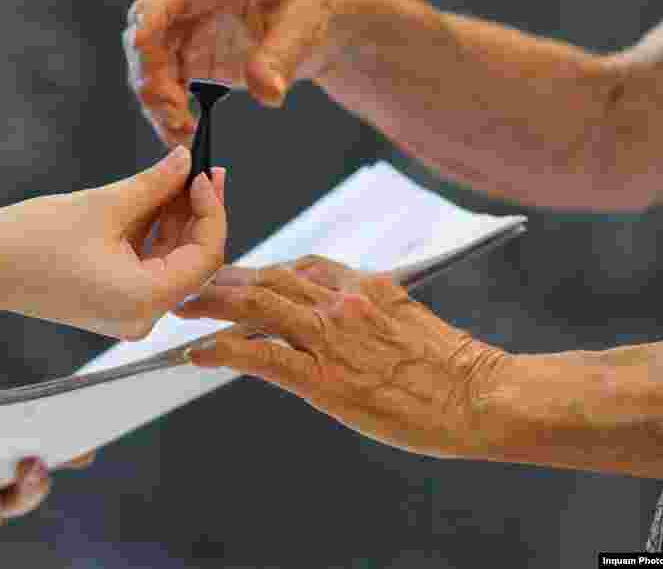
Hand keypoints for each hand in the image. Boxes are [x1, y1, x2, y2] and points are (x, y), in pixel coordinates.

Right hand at [0, 146, 226, 339]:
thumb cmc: (33, 240)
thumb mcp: (104, 206)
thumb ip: (155, 184)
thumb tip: (186, 160)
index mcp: (145, 300)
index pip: (206, 256)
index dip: (213, 211)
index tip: (205, 173)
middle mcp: (143, 316)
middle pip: (192, 260)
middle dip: (198, 213)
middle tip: (202, 168)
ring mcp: (128, 312)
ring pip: (171, 261)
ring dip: (177, 219)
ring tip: (179, 175)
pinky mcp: (113, 301)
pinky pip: (148, 266)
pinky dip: (154, 234)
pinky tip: (157, 198)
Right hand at [123, 0, 344, 145]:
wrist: (318, 31)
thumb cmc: (312, 14)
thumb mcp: (304, 30)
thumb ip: (281, 59)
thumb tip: (267, 93)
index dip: (151, 16)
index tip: (140, 45)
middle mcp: (196, 7)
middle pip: (150, 35)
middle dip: (151, 75)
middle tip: (173, 112)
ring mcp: (191, 36)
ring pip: (152, 67)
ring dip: (157, 102)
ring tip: (181, 133)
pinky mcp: (194, 63)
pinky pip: (167, 88)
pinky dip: (170, 113)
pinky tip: (185, 134)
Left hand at [177, 256, 510, 457]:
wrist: (479, 396)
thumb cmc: (453, 367)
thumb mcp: (410, 320)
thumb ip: (371, 309)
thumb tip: (343, 315)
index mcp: (366, 285)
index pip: (303, 266)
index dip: (265, 270)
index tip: (244, 277)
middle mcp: (343, 301)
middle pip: (269, 278)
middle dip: (226, 280)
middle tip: (195, 284)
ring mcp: (331, 336)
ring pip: (256, 306)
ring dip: (212, 304)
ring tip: (183, 307)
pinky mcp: (324, 376)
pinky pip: (259, 356)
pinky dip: (222, 350)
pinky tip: (197, 354)